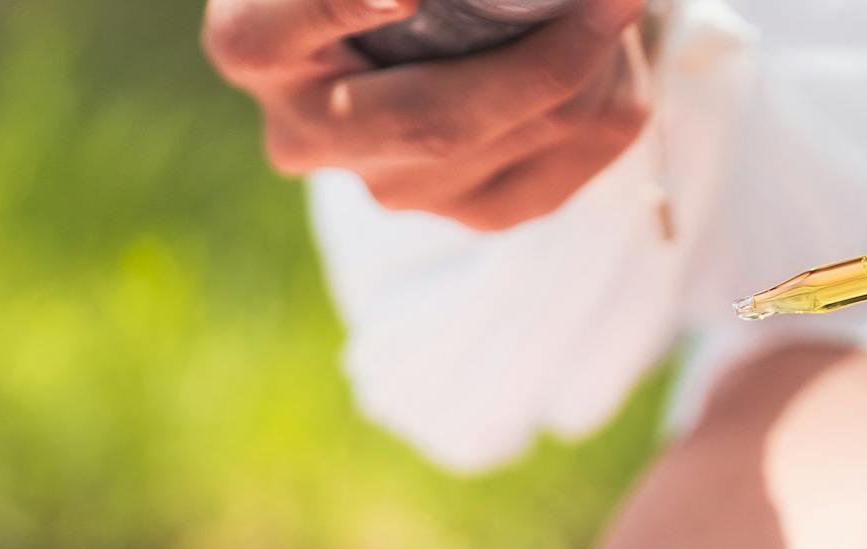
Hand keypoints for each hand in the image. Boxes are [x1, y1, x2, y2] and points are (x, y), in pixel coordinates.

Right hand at [203, 0, 646, 230]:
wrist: (413, 26)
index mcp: (254, 44)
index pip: (272, 32)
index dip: (337, 6)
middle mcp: (311, 133)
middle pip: (438, 120)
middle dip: (546, 57)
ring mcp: (397, 186)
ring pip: (524, 135)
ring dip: (595, 60)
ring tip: (613, 4)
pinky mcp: (479, 210)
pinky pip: (576, 157)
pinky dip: (611, 93)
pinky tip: (611, 51)